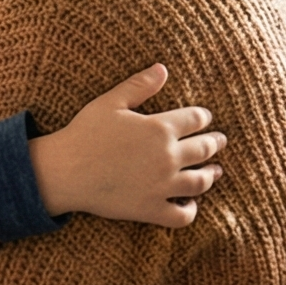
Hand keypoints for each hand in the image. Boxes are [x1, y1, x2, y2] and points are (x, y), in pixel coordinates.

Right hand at [30, 64, 226, 227]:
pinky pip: (182, 216)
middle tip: (220, 141)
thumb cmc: (84, 133)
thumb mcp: (110, 102)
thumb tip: (163, 69)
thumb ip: (139, 85)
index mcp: (160, 128)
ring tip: (216, 172)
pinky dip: (191, 210)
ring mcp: (162, 186)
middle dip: (215, 143)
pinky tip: (191, 204)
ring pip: (200, 182)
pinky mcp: (151, 209)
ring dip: (211, 175)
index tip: (205, 117)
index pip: (196, 120)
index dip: (203, 117)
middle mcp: (168, 157)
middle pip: (205, 149)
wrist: (64, 172)